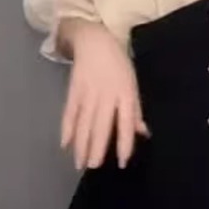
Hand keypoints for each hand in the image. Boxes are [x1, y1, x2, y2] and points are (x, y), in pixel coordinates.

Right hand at [61, 23, 148, 171]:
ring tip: (79, 163)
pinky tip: (65, 144)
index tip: (121, 162)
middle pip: (101, 125)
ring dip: (81, 144)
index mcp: (125, 93)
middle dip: (96, 148)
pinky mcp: (74, 90)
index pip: (125, 122)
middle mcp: (106, 95)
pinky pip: (69, 112)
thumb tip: (143, 133)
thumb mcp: (132, 84)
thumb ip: (135, 110)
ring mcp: (88, 92)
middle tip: (93, 167)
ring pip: (84, 123)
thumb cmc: (118, 65)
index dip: (124, 143)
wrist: (95, 40)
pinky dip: (67, 128)